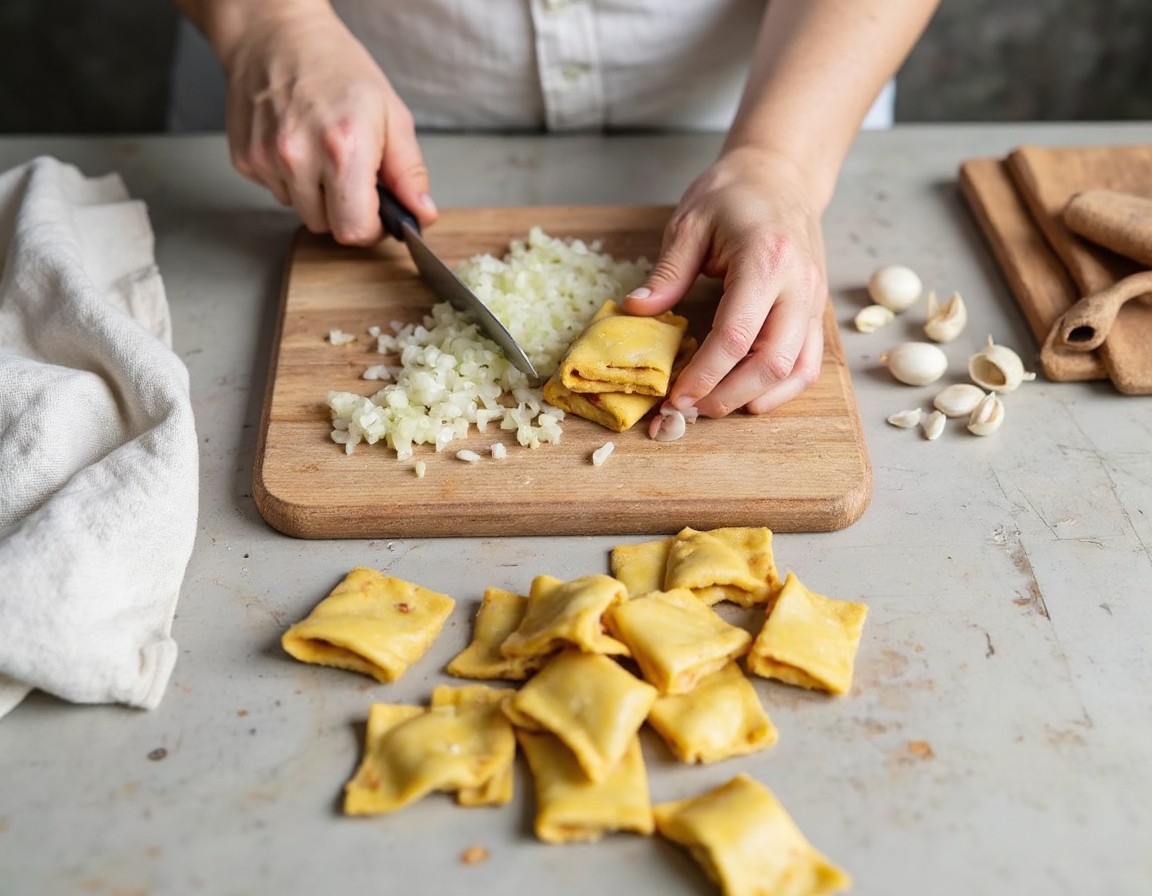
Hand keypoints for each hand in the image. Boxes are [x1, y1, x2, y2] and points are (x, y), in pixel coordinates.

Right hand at [220, 4, 435, 244]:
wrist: (276, 35)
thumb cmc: (336, 67)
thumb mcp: (391, 114)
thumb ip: (409, 172)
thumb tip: (422, 213)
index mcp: (343, 148)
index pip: (356, 230)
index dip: (372, 228)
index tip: (378, 212)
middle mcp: (299, 157)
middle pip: (328, 227)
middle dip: (346, 211)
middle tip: (352, 175)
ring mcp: (266, 159)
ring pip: (302, 212)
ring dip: (317, 196)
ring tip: (321, 152)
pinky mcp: (245, 159)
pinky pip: (277, 192)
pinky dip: (291, 178)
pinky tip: (296, 143)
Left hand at [622, 147, 826, 417]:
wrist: (782, 175)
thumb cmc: (734, 194)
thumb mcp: (690, 223)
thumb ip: (667, 272)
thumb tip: (636, 310)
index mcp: (766, 260)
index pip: (736, 335)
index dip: (705, 374)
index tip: (676, 397)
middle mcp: (799, 285)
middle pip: (772, 361)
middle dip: (728, 394)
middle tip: (691, 408)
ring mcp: (813, 300)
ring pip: (796, 369)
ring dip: (756, 397)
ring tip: (715, 405)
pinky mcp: (816, 312)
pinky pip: (809, 363)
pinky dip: (782, 389)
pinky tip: (750, 397)